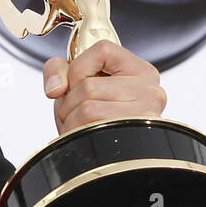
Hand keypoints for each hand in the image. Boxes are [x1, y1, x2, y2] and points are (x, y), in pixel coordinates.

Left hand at [43, 40, 165, 135]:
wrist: (107, 156)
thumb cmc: (93, 115)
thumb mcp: (77, 85)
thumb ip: (58, 70)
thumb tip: (55, 88)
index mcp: (140, 70)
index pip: (102, 50)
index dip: (76, 68)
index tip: (75, 82)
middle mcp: (150, 90)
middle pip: (88, 86)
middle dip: (68, 102)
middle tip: (75, 112)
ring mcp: (145, 116)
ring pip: (88, 109)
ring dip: (70, 120)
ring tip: (79, 124)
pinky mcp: (134, 139)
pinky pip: (91, 131)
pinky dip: (76, 134)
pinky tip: (83, 136)